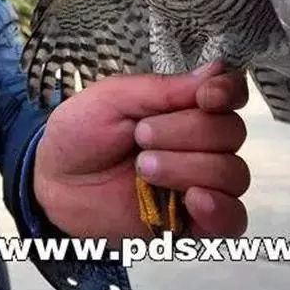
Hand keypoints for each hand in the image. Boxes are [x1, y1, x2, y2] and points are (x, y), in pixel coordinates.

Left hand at [33, 62, 249, 247]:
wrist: (56, 185)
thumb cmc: (81, 133)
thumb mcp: (113, 98)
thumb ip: (164, 88)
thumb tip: (219, 68)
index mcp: (183, 107)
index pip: (230, 94)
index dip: (228, 92)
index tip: (206, 97)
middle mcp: (200, 142)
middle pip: (231, 132)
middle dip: (186, 132)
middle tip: (141, 136)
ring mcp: (199, 181)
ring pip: (233, 173)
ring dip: (189, 168)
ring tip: (145, 168)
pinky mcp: (193, 221)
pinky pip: (233, 219)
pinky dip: (220, 209)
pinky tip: (192, 201)